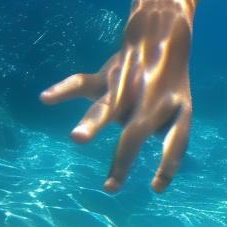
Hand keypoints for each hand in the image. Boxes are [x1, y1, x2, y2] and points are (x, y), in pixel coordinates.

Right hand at [40, 11, 194, 191]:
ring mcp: (128, 87)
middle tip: (111, 187)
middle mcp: (152, 100)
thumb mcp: (180, 112)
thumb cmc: (169, 89)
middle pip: (136, 132)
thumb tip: (161, 183)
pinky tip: (46, 98)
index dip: (168, 165)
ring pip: (107, 107)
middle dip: (123, 160)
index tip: (156, 188)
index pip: (176, 141)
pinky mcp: (107, 77)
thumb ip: (172, 143)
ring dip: (93, 123)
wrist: (163, 37)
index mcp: (177, 109)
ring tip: (78, 139)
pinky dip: (64, 90)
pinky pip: (82, 83)